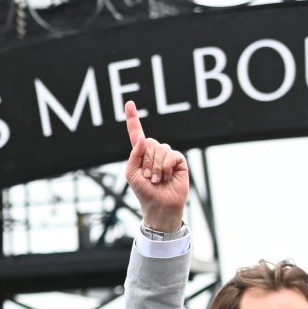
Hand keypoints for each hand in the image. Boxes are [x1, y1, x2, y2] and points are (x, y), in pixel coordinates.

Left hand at [121, 102, 188, 231]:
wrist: (159, 205)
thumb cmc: (143, 191)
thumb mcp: (131, 173)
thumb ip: (134, 155)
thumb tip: (142, 137)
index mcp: (140, 153)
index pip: (136, 133)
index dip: (132, 118)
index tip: (129, 103)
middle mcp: (154, 151)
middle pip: (149, 143)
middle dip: (146, 162)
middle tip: (149, 177)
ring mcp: (167, 155)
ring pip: (160, 148)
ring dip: (156, 167)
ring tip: (157, 179)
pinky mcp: (178, 160)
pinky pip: (171, 154)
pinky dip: (166, 166)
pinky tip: (167, 176)